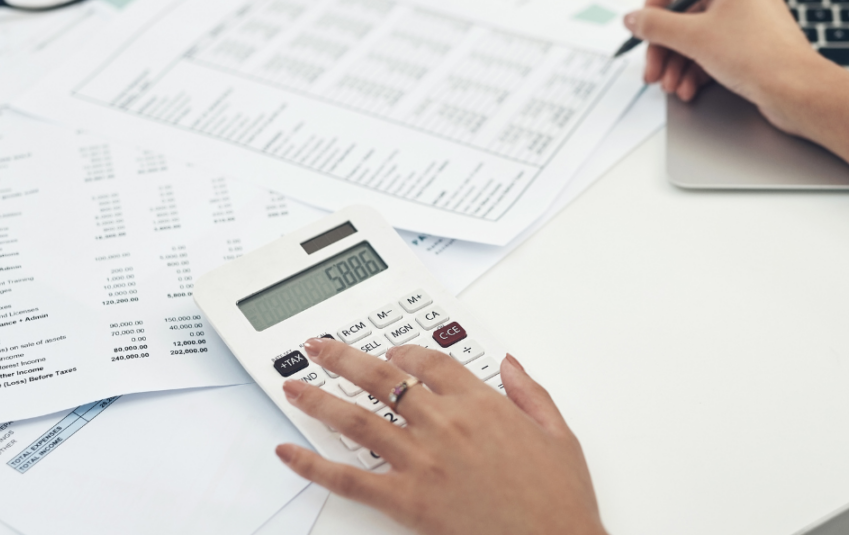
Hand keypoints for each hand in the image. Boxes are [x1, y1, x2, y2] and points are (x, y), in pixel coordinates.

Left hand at [275, 338, 605, 534]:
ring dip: (319, 398)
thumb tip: (508, 365)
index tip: (389, 353)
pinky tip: (290, 453)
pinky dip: (313, 465)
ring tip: (293, 385)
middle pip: (382, 379)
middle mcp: (445, 424)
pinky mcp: (407, 500)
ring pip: (357, 419)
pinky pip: (350, 479)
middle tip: (318, 348)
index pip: (429, 362)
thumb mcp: (557, 433)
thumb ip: (529, 392)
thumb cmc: (558, 499)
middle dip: (343, 359)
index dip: (402, 353)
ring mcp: (422, 461)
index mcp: (481, 403)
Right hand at [624, 0, 843, 134]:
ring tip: (670, 84)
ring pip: (697, 34)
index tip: (647, 19)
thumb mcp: (695, 39)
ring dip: (677, 61)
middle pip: (684, 9)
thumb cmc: (763, 58)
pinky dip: (696, 69)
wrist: (798, 92)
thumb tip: (634, 18)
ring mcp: (746, 20)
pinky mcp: (749, 46)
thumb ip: (657, 26)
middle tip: (652, 65)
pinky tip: (688, 88)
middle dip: (664, 42)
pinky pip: (712, 50)